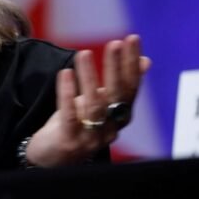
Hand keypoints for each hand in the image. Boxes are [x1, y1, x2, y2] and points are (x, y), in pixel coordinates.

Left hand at [25, 34, 150, 166]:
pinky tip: (65, 73)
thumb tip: (145, 61)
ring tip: (83, 53)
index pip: (130, 87)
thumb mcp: (99, 102)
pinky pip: (70, 116)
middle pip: (117, 95)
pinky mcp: (69, 141)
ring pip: (94, 105)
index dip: (131, 63)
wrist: (53, 159)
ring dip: (89, 77)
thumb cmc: (78, 126)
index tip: (132, 39)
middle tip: (115, 43)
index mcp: (119, 116)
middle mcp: (110, 128)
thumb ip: (119, 85)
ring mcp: (90, 137)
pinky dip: (68, 93)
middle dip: (117, 67)